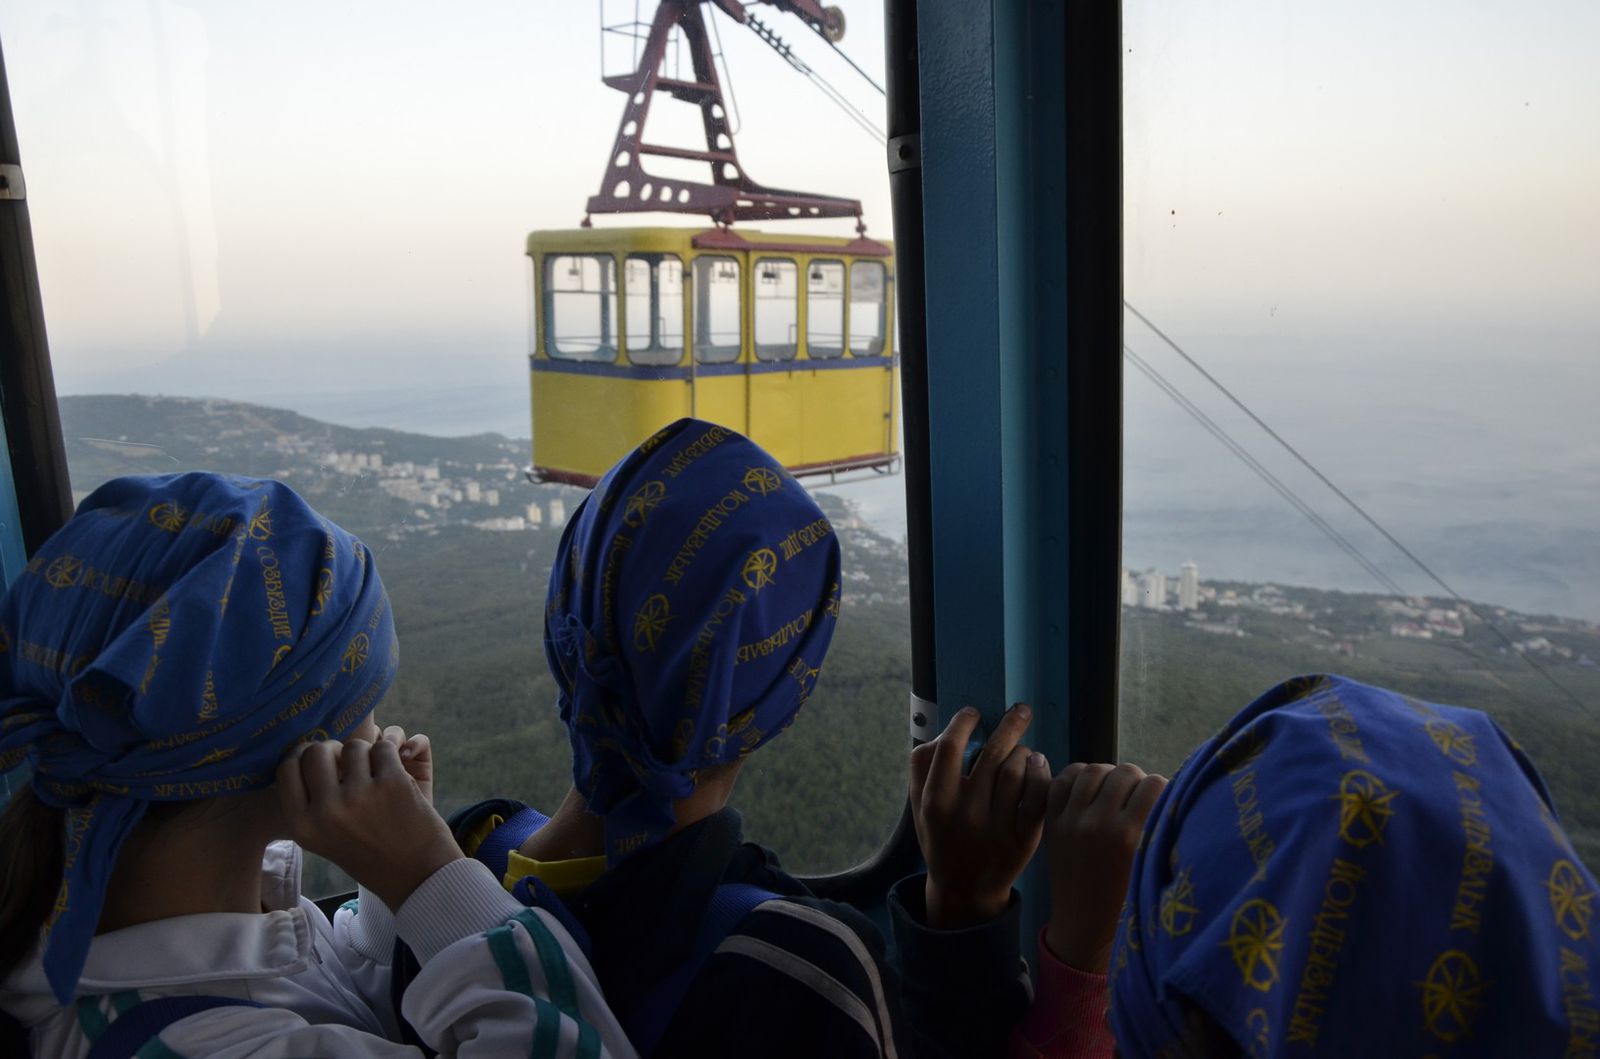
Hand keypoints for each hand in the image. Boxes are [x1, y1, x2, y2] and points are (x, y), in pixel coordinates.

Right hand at [277, 738, 461, 909]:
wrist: (417, 875)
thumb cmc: (370, 854)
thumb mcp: (324, 839)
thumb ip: (310, 802)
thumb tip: (305, 752)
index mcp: (303, 826)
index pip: (286, 769)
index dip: (302, 755)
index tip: (318, 758)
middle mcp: (326, 812)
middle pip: (316, 751)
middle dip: (333, 749)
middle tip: (348, 762)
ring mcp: (359, 796)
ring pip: (353, 746)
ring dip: (366, 753)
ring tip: (375, 775)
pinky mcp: (392, 784)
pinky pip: (384, 747)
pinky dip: (391, 756)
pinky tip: (395, 775)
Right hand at [910, 705, 1050, 928]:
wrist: (965, 889)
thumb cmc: (941, 837)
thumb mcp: (918, 806)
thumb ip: (923, 766)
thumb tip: (946, 728)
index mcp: (935, 802)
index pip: (948, 748)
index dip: (962, 722)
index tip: (973, 712)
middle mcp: (966, 813)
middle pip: (992, 753)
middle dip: (1009, 723)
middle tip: (1020, 709)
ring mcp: (997, 827)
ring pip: (1016, 770)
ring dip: (1023, 750)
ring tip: (1022, 748)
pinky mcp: (1024, 839)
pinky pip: (1038, 795)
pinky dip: (1040, 773)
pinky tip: (1037, 764)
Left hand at [1042, 762, 1166, 972]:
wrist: (1084, 923)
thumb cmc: (1128, 901)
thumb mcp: (1152, 866)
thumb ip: (1160, 829)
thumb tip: (1176, 792)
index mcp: (1129, 836)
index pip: (1154, 784)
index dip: (1162, 790)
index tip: (1161, 801)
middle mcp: (1098, 822)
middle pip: (1124, 772)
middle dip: (1137, 781)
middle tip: (1137, 797)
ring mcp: (1072, 820)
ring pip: (1093, 770)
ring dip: (1108, 775)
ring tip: (1114, 791)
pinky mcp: (1053, 822)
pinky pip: (1063, 780)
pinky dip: (1078, 776)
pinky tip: (1089, 788)